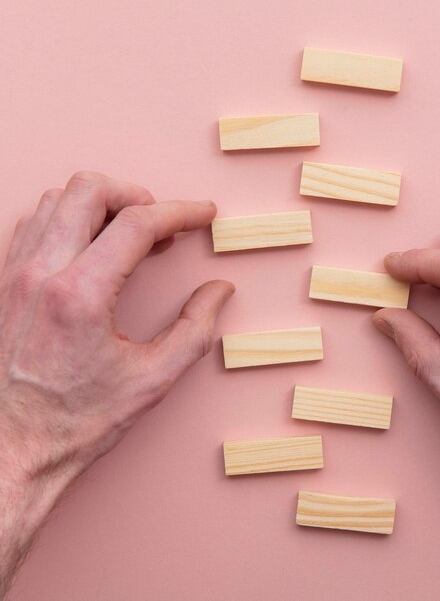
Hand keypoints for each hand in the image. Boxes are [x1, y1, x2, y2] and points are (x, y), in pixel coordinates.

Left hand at [0, 172, 232, 595]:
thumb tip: (218, 291)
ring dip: (100, 205)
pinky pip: (33, 223)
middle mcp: (39, 273)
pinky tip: (90, 248)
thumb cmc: (73, 422)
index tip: (203, 214)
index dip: (181, 211)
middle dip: (136, 194)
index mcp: (80, 295)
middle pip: (88, 189)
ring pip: (55, 199)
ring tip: (128, 234)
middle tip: (161, 221)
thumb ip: (195, 329)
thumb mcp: (151, 380)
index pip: (137, 223)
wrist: (8, 450)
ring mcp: (12, 275)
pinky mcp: (0, 283)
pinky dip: (68, 219)